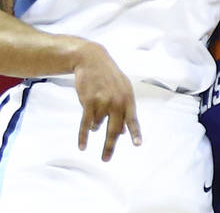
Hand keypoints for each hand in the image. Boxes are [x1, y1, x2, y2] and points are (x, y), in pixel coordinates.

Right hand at [74, 43, 141, 160]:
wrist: (92, 60)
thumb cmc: (108, 76)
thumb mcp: (121, 88)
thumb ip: (124, 108)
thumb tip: (124, 131)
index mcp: (127, 97)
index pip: (132, 118)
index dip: (135, 132)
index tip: (138, 144)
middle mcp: (117, 100)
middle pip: (114, 129)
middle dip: (109, 146)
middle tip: (106, 159)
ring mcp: (103, 101)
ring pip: (98, 125)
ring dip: (95, 124)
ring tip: (94, 108)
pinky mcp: (89, 102)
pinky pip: (86, 124)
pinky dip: (83, 136)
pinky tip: (82, 146)